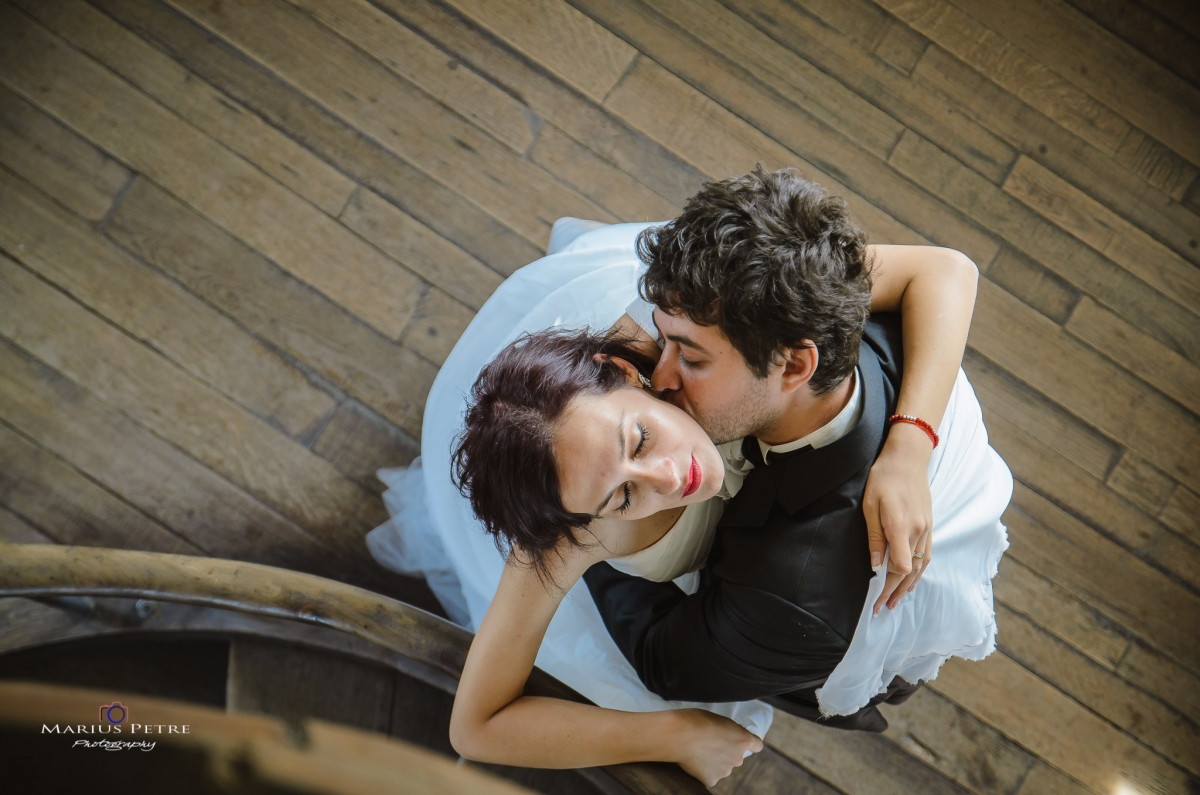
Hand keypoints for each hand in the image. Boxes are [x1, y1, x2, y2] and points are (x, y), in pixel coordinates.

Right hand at [671, 709, 762, 786]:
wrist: (678, 735)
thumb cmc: (696, 720)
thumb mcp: (719, 719)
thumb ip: (729, 731)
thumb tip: (727, 738)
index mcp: (743, 739)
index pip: (757, 745)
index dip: (749, 744)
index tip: (743, 742)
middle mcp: (738, 758)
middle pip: (736, 757)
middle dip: (726, 752)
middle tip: (709, 744)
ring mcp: (725, 771)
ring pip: (722, 767)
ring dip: (714, 762)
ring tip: (698, 751)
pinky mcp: (711, 780)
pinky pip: (709, 776)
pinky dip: (703, 771)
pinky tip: (693, 761)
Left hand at [864, 422, 933, 613]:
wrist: (908, 458)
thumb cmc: (884, 477)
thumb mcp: (870, 504)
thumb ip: (874, 536)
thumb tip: (876, 565)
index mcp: (901, 526)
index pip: (901, 566)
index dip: (889, 585)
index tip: (875, 598)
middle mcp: (918, 531)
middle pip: (909, 571)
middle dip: (894, 592)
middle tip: (881, 609)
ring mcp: (927, 529)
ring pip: (920, 567)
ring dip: (907, 586)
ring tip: (895, 602)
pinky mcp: (929, 525)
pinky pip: (927, 556)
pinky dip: (920, 573)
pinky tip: (912, 582)